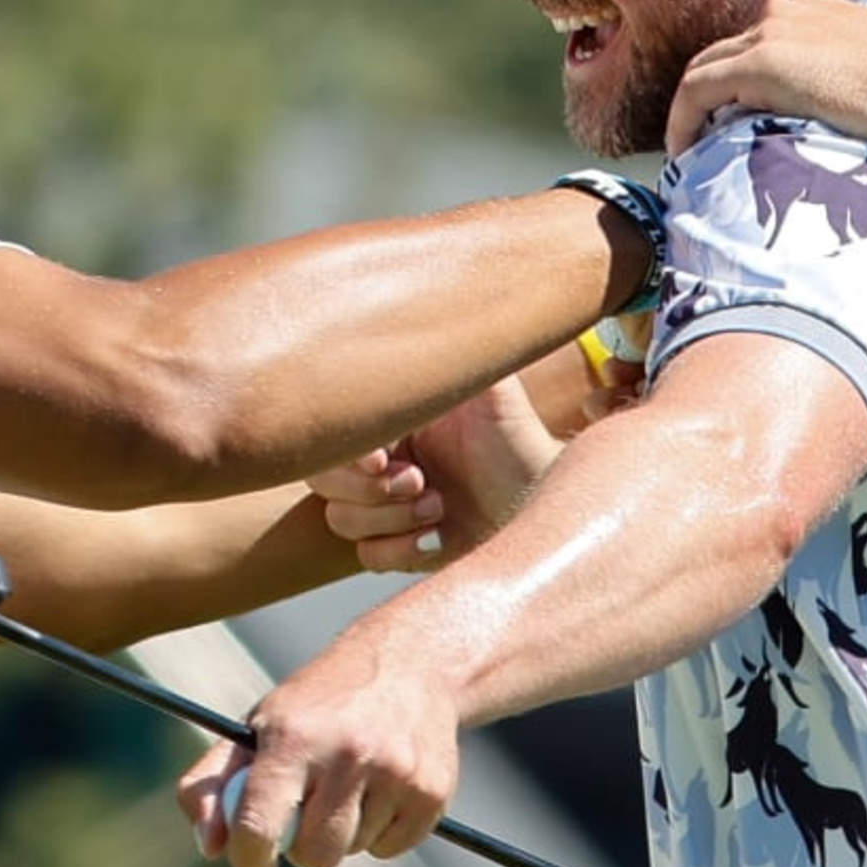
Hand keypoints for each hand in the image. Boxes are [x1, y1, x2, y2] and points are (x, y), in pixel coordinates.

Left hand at [178, 636, 461, 866]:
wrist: (411, 663)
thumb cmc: (318, 704)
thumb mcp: (258, 725)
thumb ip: (213, 785)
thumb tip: (210, 848)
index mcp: (294, 737)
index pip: (259, 826)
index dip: (250, 857)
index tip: (253, 858)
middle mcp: (348, 753)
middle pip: (313, 854)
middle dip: (303, 845)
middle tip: (306, 811)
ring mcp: (396, 772)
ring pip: (354, 850)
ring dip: (345, 832)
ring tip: (350, 784)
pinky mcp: (432, 790)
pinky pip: (392, 847)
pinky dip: (381, 831)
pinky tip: (382, 788)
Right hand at [307, 371, 569, 571]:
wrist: (543, 491)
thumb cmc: (516, 435)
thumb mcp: (487, 385)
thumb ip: (454, 351)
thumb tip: (419, 310)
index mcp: (386, 420)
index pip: (333, 435)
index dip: (346, 453)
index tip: (385, 458)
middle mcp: (379, 460)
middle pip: (323, 481)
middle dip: (367, 488)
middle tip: (419, 481)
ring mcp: (386, 505)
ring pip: (341, 520)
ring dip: (389, 518)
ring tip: (439, 506)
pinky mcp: (401, 544)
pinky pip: (368, 556)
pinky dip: (398, 549)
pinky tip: (436, 536)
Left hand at [665, 0, 866, 155]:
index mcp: (823, 10)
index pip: (766, 37)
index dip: (749, 74)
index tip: (745, 113)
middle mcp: (790, 13)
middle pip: (727, 50)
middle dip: (712, 91)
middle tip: (706, 135)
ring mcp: (772, 35)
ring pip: (704, 69)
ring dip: (691, 109)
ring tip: (690, 151)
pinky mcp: (758, 65)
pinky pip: (696, 91)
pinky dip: (682, 120)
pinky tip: (683, 153)